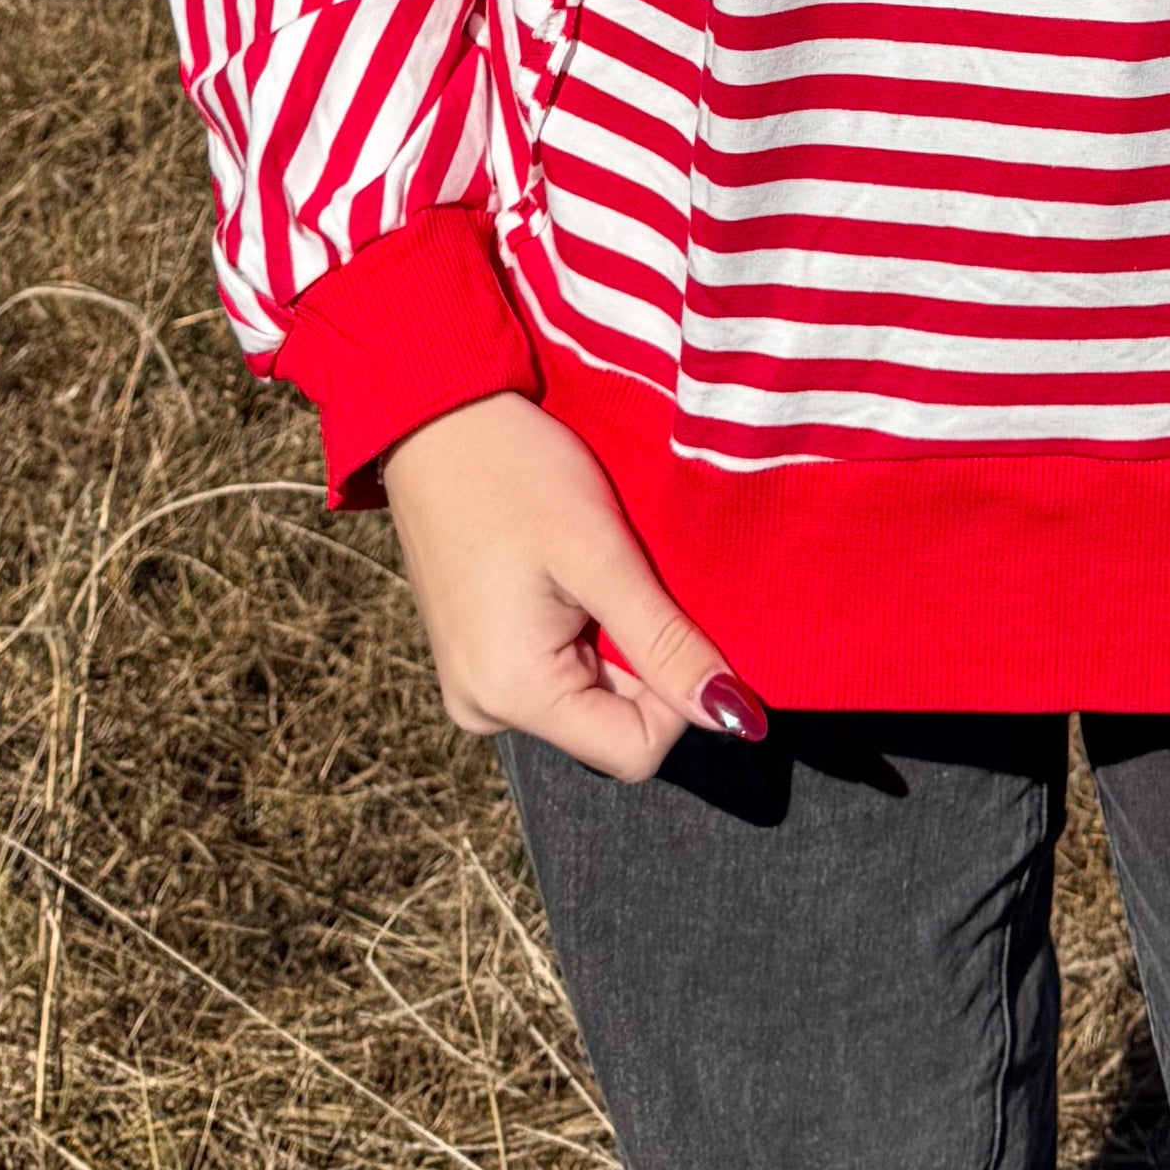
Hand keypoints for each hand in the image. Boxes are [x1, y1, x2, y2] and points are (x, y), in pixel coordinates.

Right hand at [374, 390, 767, 779]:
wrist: (434, 419)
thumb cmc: (515, 474)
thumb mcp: (602, 555)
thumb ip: (667, 643)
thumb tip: (735, 718)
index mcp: (513, 694)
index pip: (637, 750)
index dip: (677, 693)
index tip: (668, 612)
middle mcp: (487, 708)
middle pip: (612, 725)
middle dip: (643, 658)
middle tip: (625, 577)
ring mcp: (477, 686)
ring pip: (590, 695)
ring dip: (614, 639)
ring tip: (590, 567)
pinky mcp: (479, 658)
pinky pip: (557, 669)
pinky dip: (584, 629)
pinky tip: (567, 571)